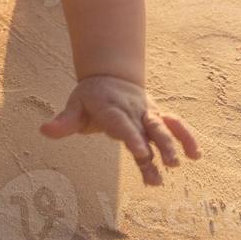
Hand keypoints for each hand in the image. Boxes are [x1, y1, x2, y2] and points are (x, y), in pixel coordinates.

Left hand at [39, 74, 201, 185]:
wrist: (110, 75)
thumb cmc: (89, 97)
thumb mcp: (74, 105)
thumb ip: (63, 121)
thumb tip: (44, 130)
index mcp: (110, 107)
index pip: (122, 124)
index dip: (131, 137)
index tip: (141, 152)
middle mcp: (131, 109)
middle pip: (147, 127)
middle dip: (159, 144)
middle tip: (168, 164)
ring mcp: (146, 112)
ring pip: (163, 125)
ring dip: (173, 142)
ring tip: (181, 162)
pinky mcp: (157, 115)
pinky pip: (174, 123)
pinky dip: (186, 136)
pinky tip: (196, 154)